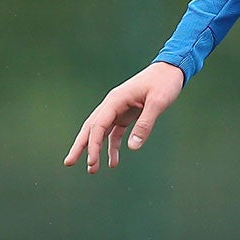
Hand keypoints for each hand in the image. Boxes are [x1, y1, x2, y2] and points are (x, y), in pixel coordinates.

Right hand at [64, 61, 185, 173]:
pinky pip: (114, 133)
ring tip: (92, 169)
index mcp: (115, 100)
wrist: (170, 70)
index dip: (92, 144)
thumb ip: (145, 124)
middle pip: (91, 128)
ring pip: (100, 132)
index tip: (91, 161)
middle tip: (68, 163)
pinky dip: (112, 147)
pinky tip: (113, 162)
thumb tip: (132, 148)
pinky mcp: (126, 114)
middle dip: (80, 146)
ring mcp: (118, 110)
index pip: (98, 125)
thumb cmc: (164, 83)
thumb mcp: (157, 102)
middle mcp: (112, 105)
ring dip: (95, 149)